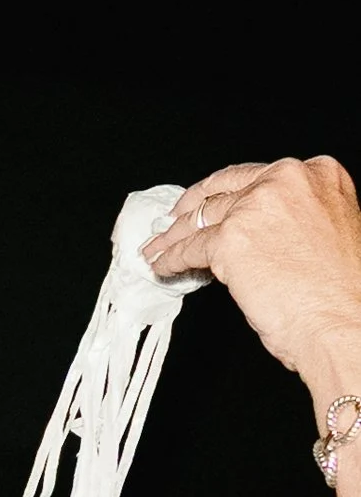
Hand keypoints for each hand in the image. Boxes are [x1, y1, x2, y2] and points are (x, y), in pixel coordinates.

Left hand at [143, 158, 360, 395]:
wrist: (346, 321)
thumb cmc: (342, 292)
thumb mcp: (325, 235)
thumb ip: (291, 222)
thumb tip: (254, 239)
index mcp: (319, 174)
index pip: (260, 178)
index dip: (229, 194)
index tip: (212, 202)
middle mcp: (287, 180)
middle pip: (226, 191)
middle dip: (194, 207)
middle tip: (173, 221)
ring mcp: (256, 207)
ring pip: (202, 219)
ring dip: (173, 237)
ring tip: (156, 249)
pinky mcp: (230, 240)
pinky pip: (190, 249)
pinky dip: (171, 260)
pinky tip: (163, 267)